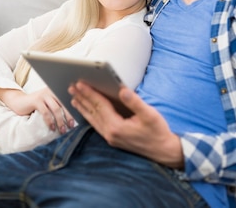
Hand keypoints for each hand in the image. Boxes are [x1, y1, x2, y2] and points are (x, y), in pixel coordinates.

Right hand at [0, 87, 74, 133]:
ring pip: (56, 109)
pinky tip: (52, 128)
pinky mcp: (36, 100)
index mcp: (56, 90)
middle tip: (72, 126)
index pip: (68, 99)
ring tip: (62, 130)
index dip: (74, 109)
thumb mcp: (48, 103)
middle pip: (64, 104)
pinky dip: (50, 121)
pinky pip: (46, 112)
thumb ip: (57, 105)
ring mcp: (44, 95)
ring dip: (60, 121)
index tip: (78, 119)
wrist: (19, 102)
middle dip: (69, 116)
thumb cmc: (36, 105)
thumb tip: (71, 118)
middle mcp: (51, 90)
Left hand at [69, 82, 183, 168]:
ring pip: (93, 119)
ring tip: (74, 98)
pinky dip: (90, 116)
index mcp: (117, 127)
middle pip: (93, 112)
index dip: (89, 93)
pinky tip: (86, 112)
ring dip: (83, 107)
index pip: (100, 106)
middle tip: (71, 87)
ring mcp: (110, 138)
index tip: (80, 83)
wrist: (163, 152)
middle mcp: (110, 133)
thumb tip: (122, 90)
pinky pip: (97, 125)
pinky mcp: (113, 139)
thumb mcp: (150, 115)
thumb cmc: (158, 132)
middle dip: (82, 98)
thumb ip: (135, 102)